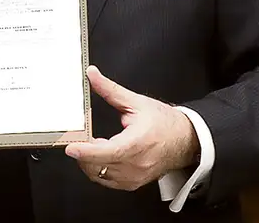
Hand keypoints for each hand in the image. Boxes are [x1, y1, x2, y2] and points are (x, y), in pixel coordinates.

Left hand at [64, 66, 198, 190]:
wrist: (187, 140)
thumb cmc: (166, 123)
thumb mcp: (137, 102)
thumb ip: (111, 90)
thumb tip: (93, 75)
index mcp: (138, 143)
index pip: (108, 151)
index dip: (87, 151)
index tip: (72, 147)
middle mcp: (137, 164)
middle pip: (99, 165)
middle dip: (82, 153)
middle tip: (76, 138)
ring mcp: (135, 176)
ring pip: (100, 175)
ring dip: (89, 161)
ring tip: (91, 144)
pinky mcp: (133, 183)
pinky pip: (107, 180)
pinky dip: (98, 169)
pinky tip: (99, 155)